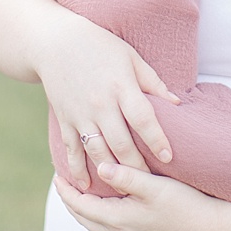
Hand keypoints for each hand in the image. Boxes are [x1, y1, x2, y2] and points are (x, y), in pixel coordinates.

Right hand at [34, 24, 179, 189]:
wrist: (53, 42)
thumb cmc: (98, 45)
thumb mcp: (129, 56)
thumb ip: (152, 81)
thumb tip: (177, 102)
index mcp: (120, 86)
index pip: (143, 119)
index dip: (157, 140)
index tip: (168, 158)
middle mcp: (100, 104)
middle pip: (121, 143)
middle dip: (137, 166)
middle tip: (150, 182)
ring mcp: (80, 114)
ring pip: (98, 151)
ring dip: (111, 172)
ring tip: (125, 188)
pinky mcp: (65, 119)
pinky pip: (71, 149)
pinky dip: (78, 169)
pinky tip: (86, 185)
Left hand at [55, 162, 230, 230]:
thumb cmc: (187, 206)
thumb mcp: (156, 187)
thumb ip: (126, 176)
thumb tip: (99, 167)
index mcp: (119, 220)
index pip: (80, 206)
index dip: (66, 190)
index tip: (57, 173)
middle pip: (84, 218)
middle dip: (71, 199)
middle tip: (64, 180)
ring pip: (97, 225)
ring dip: (85, 208)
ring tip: (83, 189)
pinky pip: (111, 229)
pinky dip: (100, 214)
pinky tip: (110, 203)